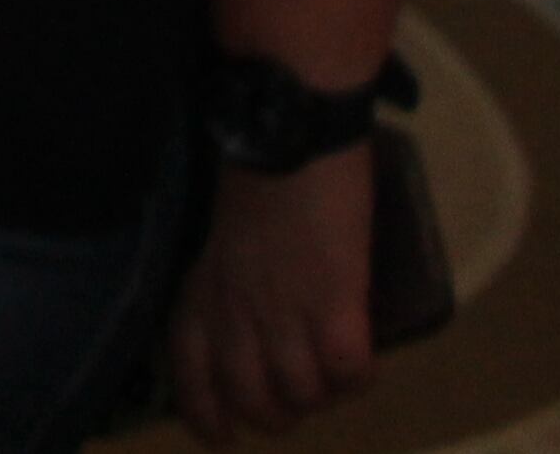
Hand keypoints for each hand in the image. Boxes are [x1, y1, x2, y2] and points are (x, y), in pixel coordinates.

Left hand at [167, 151, 378, 441]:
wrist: (290, 135)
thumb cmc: (260, 171)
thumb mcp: (225, 234)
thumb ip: (231, 279)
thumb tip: (260, 315)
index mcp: (205, 292)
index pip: (192, 376)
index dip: (207, 415)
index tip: (224, 434)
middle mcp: (237, 315)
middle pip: (255, 403)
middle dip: (282, 412)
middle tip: (306, 392)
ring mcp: (284, 316)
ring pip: (303, 397)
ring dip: (326, 394)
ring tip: (339, 369)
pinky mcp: (333, 308)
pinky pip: (349, 375)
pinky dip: (361, 375)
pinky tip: (368, 356)